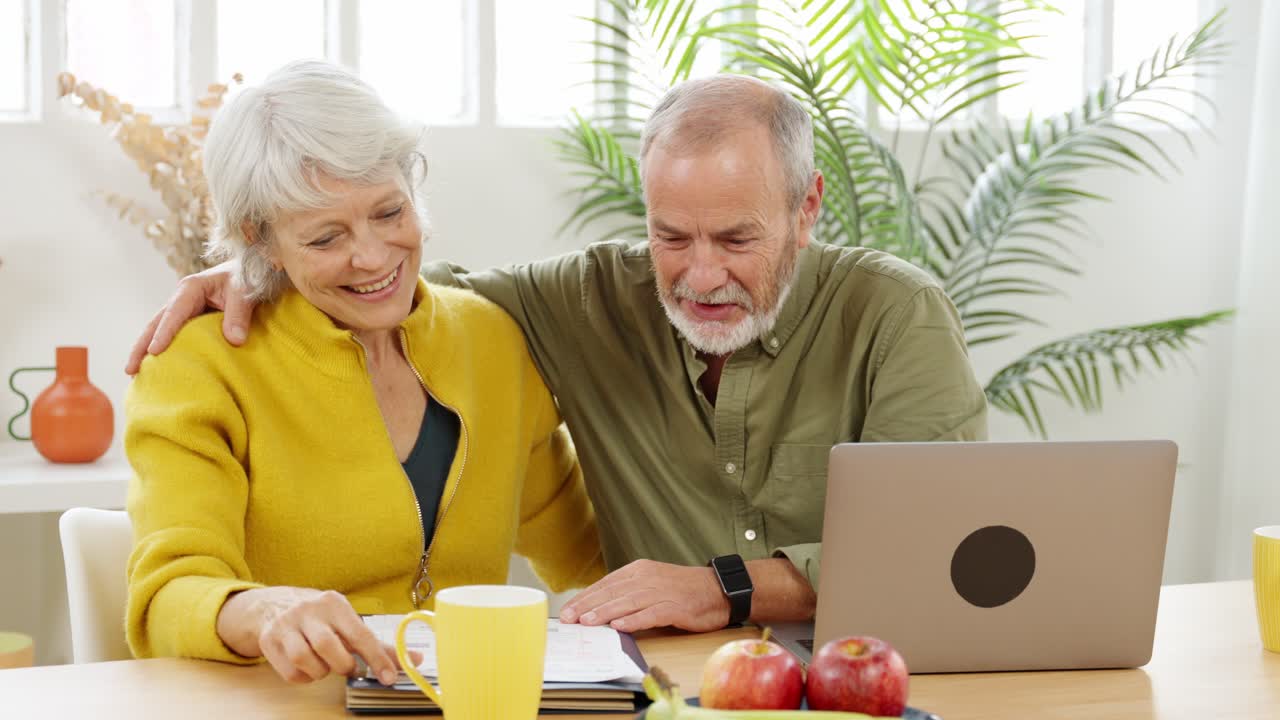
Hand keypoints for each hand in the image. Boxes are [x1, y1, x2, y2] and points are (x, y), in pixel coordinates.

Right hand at [126, 259, 257, 374]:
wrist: (251, 271)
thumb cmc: (247, 278)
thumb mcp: (245, 293)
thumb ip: (239, 315)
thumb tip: (235, 341)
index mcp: (190, 288)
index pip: (174, 313)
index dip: (163, 333)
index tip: (154, 352)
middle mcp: (181, 298)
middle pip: (155, 323)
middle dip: (141, 346)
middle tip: (129, 370)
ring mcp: (183, 309)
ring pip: (159, 330)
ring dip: (145, 350)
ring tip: (135, 374)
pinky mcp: (189, 319)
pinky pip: (173, 335)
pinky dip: (163, 349)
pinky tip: (157, 367)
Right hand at [216, 586, 417, 684]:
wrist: (275, 606)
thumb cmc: (322, 619)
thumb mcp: (347, 623)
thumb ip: (379, 645)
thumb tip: (416, 659)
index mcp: (334, 602)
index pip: (360, 633)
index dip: (376, 658)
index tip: (389, 678)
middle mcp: (308, 610)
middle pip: (328, 646)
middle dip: (342, 665)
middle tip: (347, 667)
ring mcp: (285, 624)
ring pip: (304, 659)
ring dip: (320, 671)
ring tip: (326, 665)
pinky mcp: (269, 640)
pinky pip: (290, 672)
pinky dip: (304, 678)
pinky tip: (309, 668)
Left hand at [558, 559, 728, 632]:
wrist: (719, 589)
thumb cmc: (683, 591)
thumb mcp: (652, 584)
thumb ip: (629, 592)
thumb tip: (599, 608)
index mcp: (639, 571)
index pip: (606, 584)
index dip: (585, 598)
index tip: (566, 611)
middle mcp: (648, 578)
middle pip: (612, 592)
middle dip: (588, 606)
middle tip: (569, 618)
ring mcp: (662, 592)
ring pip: (628, 602)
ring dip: (606, 612)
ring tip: (588, 622)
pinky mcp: (676, 607)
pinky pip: (652, 614)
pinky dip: (635, 620)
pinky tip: (620, 626)